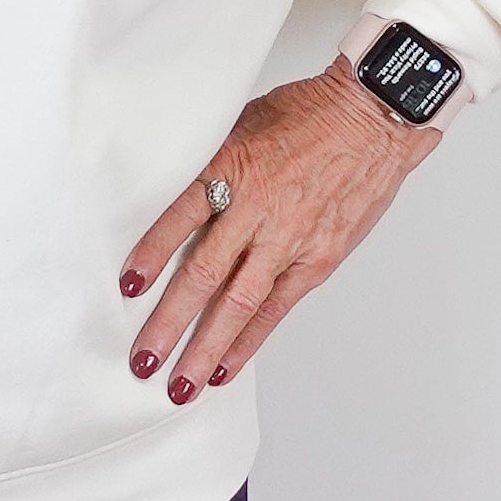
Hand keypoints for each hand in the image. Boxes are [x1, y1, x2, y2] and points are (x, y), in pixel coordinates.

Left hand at [118, 64, 440, 398]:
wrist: (374, 118)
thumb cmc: (306, 116)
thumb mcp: (241, 124)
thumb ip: (208, 167)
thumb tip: (164, 205)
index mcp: (232, 166)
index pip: (180, 216)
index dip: (151, 254)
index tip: (127, 287)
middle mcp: (258, 207)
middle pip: (204, 273)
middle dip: (169, 323)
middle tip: (142, 361)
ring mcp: (290, 238)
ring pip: (239, 303)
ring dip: (205, 348)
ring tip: (179, 385)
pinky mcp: (318, 258)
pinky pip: (276, 308)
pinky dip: (248, 341)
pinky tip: (224, 368)